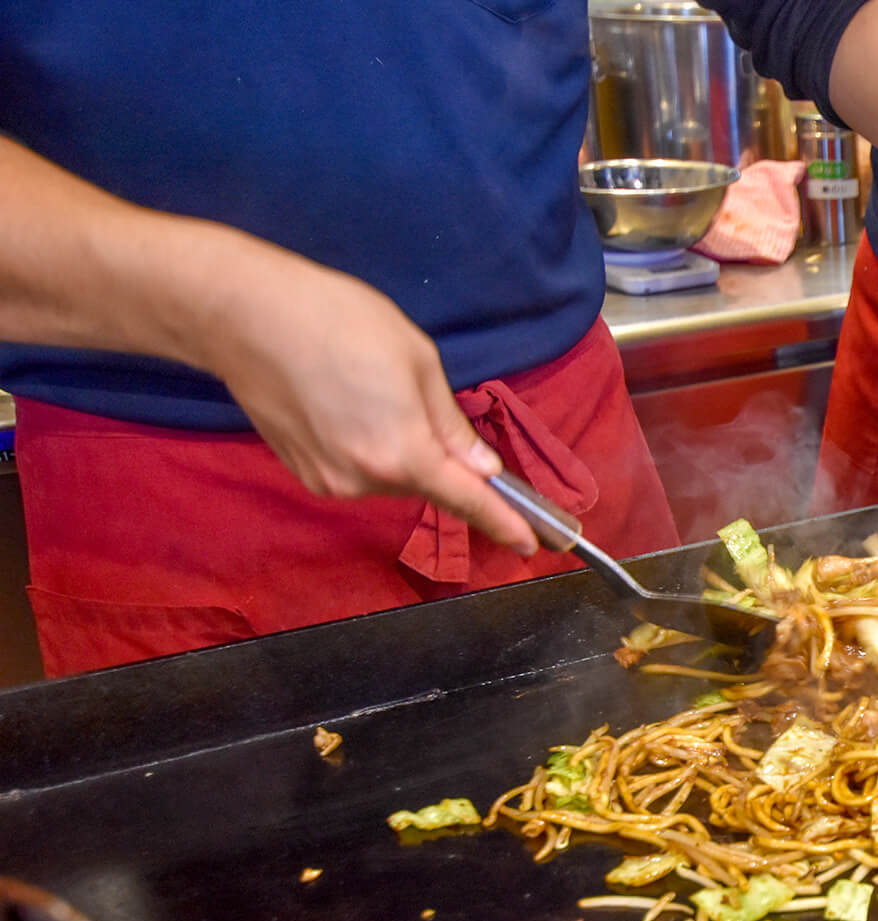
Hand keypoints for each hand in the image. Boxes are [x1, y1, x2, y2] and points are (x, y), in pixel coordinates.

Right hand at [196, 238, 538, 553]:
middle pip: (427, 484)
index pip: (468, 500)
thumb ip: (452, 424)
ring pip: (391, 477)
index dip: (504, 522)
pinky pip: (357, 470)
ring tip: (369, 389)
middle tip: (416, 398)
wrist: (242, 315)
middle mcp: (366, 480)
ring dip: (399, 449)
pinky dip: (366, 447)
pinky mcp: (303, 471)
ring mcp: (330, 480)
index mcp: (404, 453)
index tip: (531, 543)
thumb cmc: (336, 321)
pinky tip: (345, 402)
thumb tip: (481, 466)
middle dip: (438, 456)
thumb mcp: (417, 361)